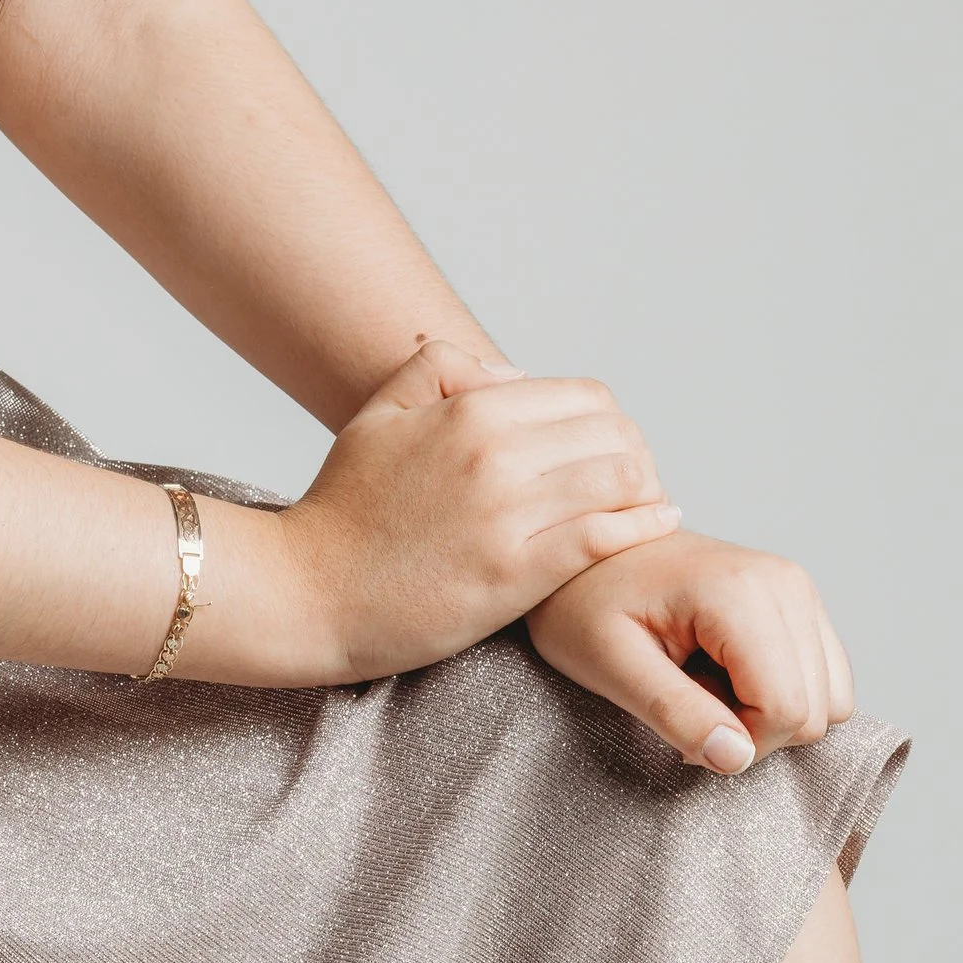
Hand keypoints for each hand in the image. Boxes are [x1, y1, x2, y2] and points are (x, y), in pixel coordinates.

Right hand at [282, 340, 680, 681]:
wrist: (307, 591)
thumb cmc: (342, 509)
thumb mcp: (377, 415)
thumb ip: (440, 370)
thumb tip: (514, 376)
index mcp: (469, 412)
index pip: (584, 396)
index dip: (607, 420)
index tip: (604, 447)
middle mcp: (495, 455)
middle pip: (614, 433)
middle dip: (635, 451)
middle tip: (632, 478)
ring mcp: (508, 516)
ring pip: (621, 480)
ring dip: (645, 488)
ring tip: (644, 504)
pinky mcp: (515, 575)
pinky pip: (605, 536)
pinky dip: (643, 525)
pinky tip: (654, 523)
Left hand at [525, 531, 854, 772]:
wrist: (582, 552)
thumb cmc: (582, 604)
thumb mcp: (609, 665)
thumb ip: (675, 713)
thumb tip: (737, 758)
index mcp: (739, 592)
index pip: (784, 710)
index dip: (735, 742)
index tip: (680, 728)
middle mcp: (785, 582)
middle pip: (813, 711)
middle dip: (752, 730)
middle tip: (686, 701)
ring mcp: (797, 587)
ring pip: (827, 700)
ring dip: (767, 712)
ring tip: (701, 682)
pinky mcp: (799, 599)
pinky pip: (824, 678)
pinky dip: (780, 692)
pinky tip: (722, 671)